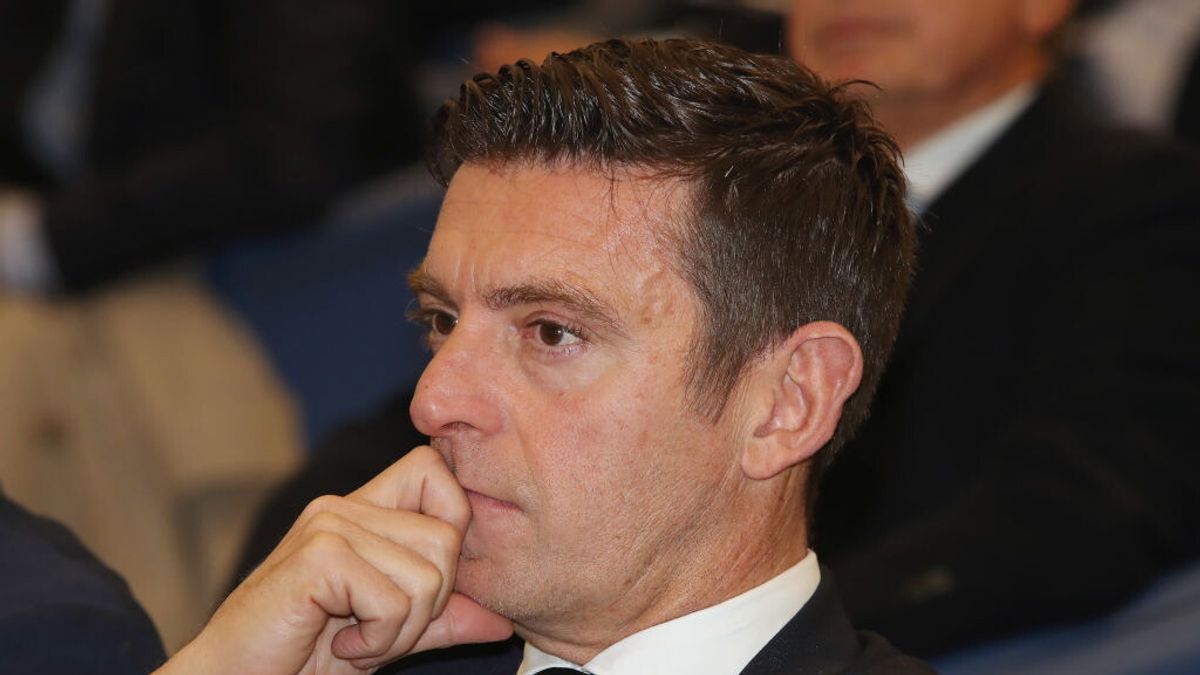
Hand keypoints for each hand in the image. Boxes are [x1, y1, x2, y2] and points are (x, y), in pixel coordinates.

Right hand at [157, 446, 512, 673]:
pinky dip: (379, 641)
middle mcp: (344, 505)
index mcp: (361, 511)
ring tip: (357, 639)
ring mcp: (329, 525)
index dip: (452, 523)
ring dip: (401, 630)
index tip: (425, 586)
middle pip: (447, 536)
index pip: (435, 470)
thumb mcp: (388, 635)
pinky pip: (396, 600)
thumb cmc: (302, 656)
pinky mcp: (318, 556)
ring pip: (429, 574)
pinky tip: (340, 646)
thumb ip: (442, 619)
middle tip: (379, 631)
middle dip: (430, 604)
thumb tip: (503, 619)